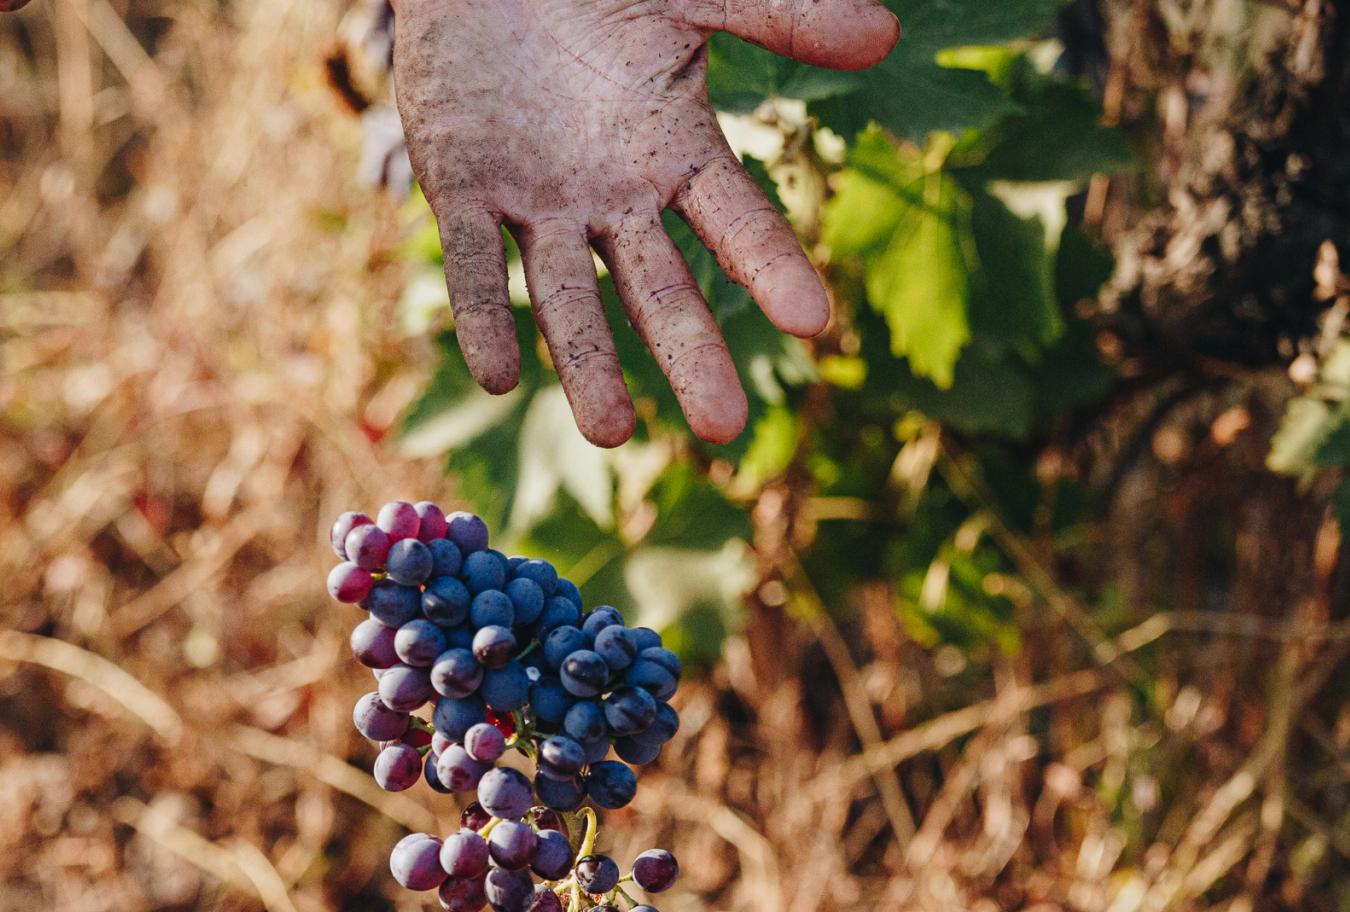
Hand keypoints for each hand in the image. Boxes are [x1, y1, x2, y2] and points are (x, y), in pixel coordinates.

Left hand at [392, 0, 897, 446]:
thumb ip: (780, 15)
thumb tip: (885, 34)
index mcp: (676, 155)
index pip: (738, 225)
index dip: (773, 270)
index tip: (813, 322)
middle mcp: (614, 200)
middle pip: (659, 291)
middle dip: (690, 356)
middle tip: (722, 428)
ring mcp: (540, 207)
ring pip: (568, 300)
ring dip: (588, 365)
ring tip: (609, 431)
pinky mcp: (464, 197)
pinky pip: (478, 269)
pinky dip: (486, 319)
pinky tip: (499, 375)